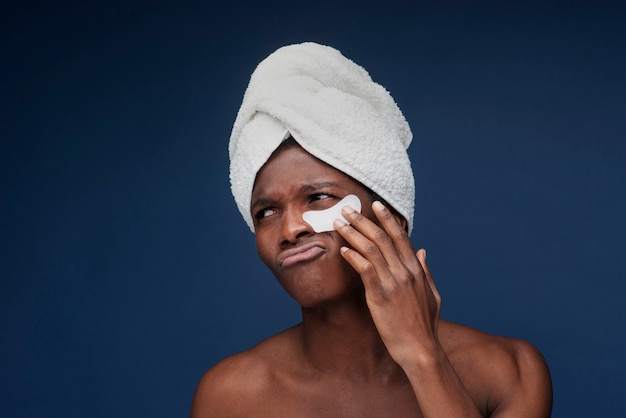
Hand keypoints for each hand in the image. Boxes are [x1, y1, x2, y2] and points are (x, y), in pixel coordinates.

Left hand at [334, 201, 441, 365]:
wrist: (420, 349)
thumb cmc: (424, 325)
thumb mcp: (432, 295)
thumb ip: (426, 271)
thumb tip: (422, 251)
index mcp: (416, 270)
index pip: (401, 236)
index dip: (387, 219)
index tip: (376, 205)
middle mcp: (405, 272)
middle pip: (382, 237)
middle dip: (363, 220)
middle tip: (348, 208)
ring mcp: (393, 283)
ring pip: (371, 249)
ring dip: (353, 233)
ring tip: (339, 223)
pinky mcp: (380, 296)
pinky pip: (365, 270)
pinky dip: (353, 257)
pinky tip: (342, 250)